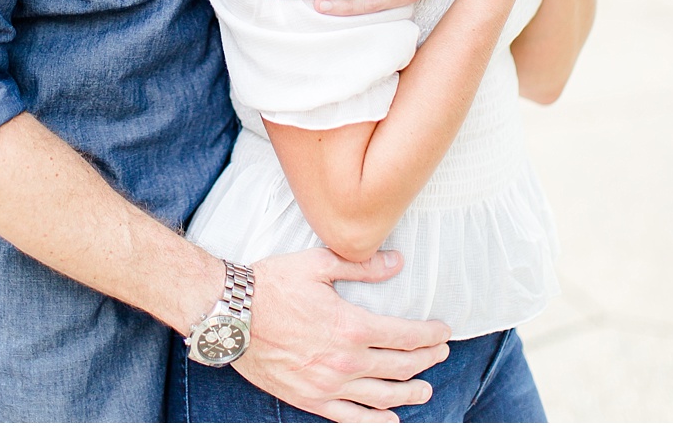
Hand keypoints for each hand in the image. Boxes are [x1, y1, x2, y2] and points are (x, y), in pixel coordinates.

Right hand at [235, 247, 449, 422]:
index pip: (407, 336)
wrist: (229, 313)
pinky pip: (351, 418)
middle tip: (439, 354)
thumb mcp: (316, 264)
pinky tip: (391, 419)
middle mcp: (347, 361)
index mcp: (352, 327)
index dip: (431, 335)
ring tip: (425, 390)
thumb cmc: (270, 284)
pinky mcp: (310, 399)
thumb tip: (397, 263)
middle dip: (427, 361)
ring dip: (410, 393)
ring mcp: (329, 384)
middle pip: (401, 367)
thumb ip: (361, 267)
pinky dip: (376, 421)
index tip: (444, 332)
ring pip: (384, 396)